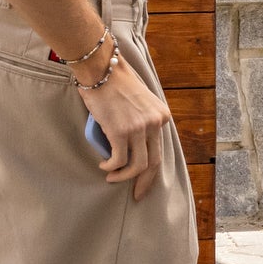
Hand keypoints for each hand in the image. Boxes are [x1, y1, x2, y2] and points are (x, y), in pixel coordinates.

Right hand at [86, 54, 173, 196]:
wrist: (101, 68)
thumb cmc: (115, 82)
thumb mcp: (140, 100)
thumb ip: (142, 118)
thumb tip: (133, 143)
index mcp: (161, 116)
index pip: (160, 149)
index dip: (152, 169)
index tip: (144, 181)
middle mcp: (154, 123)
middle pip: (153, 162)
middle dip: (144, 182)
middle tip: (136, 194)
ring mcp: (138, 128)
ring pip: (136, 166)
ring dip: (123, 177)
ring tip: (111, 178)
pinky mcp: (121, 131)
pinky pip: (118, 160)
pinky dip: (111, 167)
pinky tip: (104, 166)